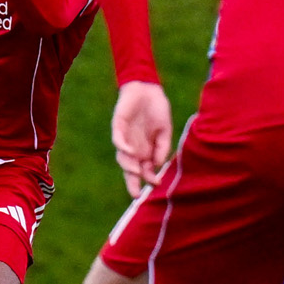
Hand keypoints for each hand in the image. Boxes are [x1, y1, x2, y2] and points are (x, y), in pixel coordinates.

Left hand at [111, 80, 171, 195]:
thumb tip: (157, 165)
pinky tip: (130, 152)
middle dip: (132, 182)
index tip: (155, 184)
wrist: (148, 88)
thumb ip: (162, 148)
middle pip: (130, 169)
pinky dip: (123, 147)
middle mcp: (134, 147)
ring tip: (136, 172)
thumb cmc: (157, 109)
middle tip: (135, 194)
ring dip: (128, 166)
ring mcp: (125, 138)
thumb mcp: (165, 131)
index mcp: (146, 150)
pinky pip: (118, 139)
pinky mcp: (118, 126)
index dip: (148, 178)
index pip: (144, 170)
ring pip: (122, 157)